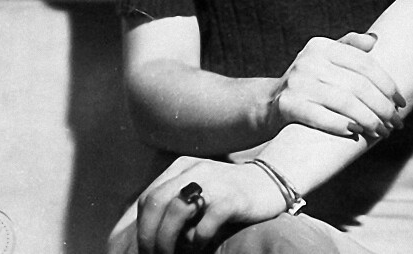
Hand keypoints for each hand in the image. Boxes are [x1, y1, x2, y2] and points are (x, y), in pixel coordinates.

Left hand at [135, 156, 283, 253]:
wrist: (271, 182)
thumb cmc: (229, 194)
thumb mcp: (199, 188)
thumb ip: (174, 201)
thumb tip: (144, 234)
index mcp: (183, 166)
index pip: (147, 198)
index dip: (141, 228)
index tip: (146, 248)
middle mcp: (195, 170)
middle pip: (155, 203)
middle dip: (148, 237)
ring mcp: (214, 183)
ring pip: (174, 213)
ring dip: (167, 242)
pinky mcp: (232, 200)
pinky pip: (203, 226)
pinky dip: (196, 243)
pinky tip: (201, 247)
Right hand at [268, 32, 406, 139]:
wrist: (266, 105)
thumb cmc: (308, 83)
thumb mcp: (325, 59)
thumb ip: (349, 47)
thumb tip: (375, 39)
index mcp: (322, 46)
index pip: (365, 64)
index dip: (387, 84)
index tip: (402, 103)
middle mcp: (309, 60)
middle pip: (358, 85)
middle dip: (382, 107)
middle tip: (396, 123)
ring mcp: (297, 81)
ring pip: (345, 102)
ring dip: (369, 120)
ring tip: (382, 132)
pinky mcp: (287, 104)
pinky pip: (321, 117)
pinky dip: (342, 126)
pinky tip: (357, 134)